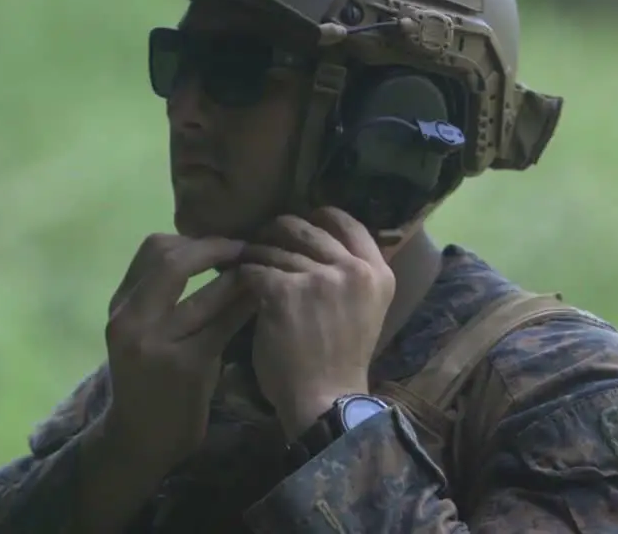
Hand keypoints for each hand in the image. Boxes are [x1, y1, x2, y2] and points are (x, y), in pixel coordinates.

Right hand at [102, 234, 254, 470]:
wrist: (141, 439)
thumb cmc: (149, 381)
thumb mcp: (142, 334)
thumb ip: (160, 296)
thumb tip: (205, 248)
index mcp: (120, 307)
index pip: (152, 249)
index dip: (192, 239)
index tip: (221, 243)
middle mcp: (131, 320)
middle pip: (174, 259)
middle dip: (216, 248)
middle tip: (246, 249)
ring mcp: (158, 343)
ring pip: (207, 292)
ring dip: (240, 276)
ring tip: (261, 269)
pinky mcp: (188, 365)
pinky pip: (226, 323)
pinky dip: (247, 306)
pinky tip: (263, 302)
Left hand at [237, 207, 395, 438]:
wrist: (325, 400)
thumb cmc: (341, 360)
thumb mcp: (366, 309)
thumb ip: (351, 273)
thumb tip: (321, 238)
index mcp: (377, 272)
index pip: (347, 222)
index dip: (319, 216)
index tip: (302, 223)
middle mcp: (353, 269)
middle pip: (307, 228)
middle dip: (279, 232)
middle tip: (263, 240)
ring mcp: (319, 278)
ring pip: (275, 247)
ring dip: (257, 255)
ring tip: (247, 264)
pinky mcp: (285, 291)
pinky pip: (255, 269)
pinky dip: (243, 275)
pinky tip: (240, 284)